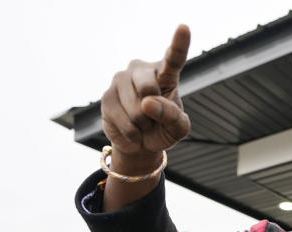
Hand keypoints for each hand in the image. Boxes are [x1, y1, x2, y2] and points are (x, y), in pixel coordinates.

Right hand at [101, 24, 191, 163]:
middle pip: (148, 87)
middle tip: (154, 116)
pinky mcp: (107, 96)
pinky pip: (122, 119)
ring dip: (142, 124)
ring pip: (135, 108)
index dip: (179, 44)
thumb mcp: (178, 127)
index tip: (184, 28)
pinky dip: (131, 132)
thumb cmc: (164, 129)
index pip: (173, 58)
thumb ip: (173, 115)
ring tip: (142, 122)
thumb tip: (147, 102)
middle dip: (154, 110)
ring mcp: (121, 80)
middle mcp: (141, 70)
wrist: (141, 143)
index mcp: (165, 73)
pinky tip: (132, 128)